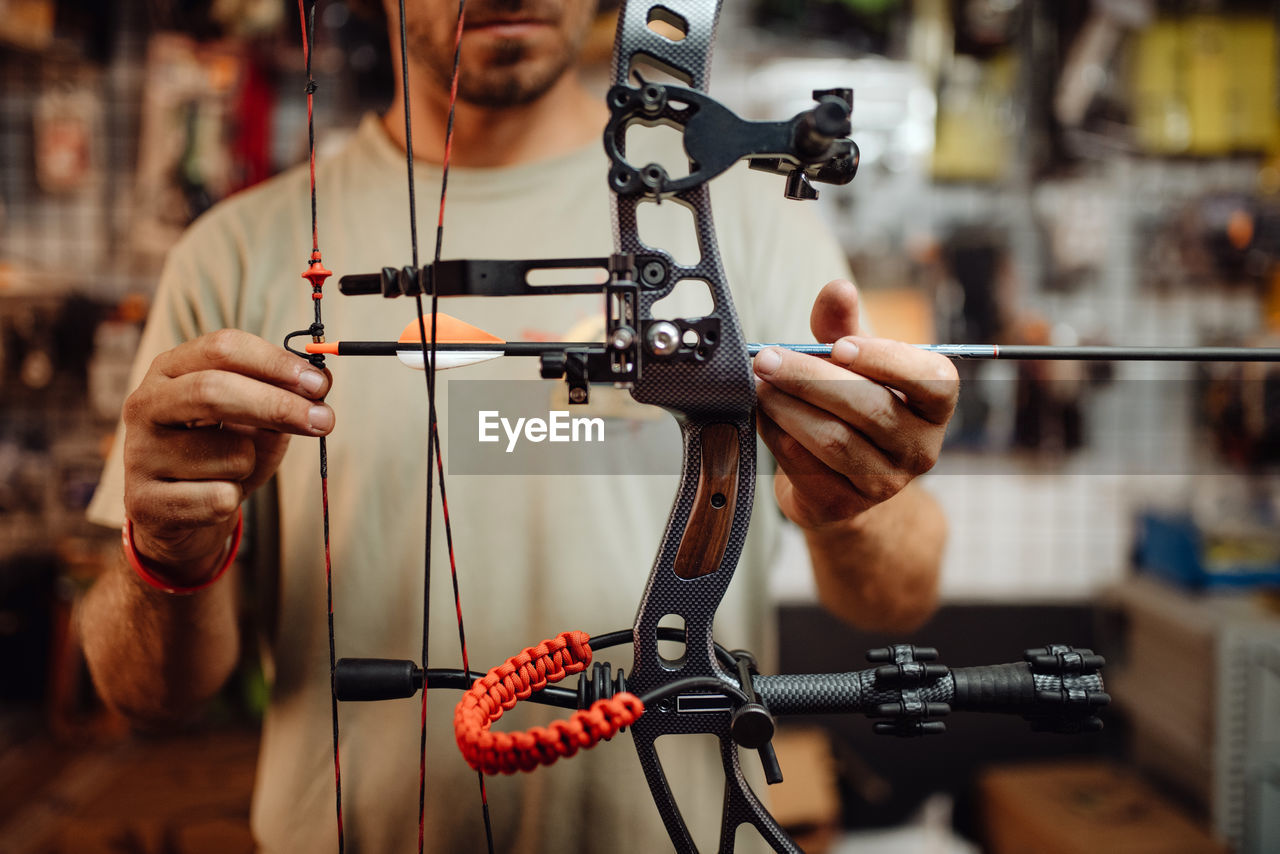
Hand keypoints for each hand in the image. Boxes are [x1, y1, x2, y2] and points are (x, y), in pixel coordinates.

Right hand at [122, 329, 333, 581]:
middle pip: (213, 390)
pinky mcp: (144, 502)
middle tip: (325, 420)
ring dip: (251, 464)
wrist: (180, 514)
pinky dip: (232, 500)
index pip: (222, 347)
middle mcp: (145, 403)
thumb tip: (321, 381)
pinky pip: (219, 499)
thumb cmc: (221, 453)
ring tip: (232, 471)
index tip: (319, 384)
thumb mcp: (256, 419)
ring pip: (229, 454)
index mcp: (171, 369)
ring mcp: (139, 452)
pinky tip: (210, 499)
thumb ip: (285, 397)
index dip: (276, 363)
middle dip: (278, 405)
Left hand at [753, 280, 957, 529]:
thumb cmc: (852, 404)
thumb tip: (838, 289)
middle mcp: (920, 448)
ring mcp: (885, 483)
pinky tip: (762, 414)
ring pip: (833, 440)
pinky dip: (778, 435)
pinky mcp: (843, 506)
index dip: (887, 361)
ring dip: (787, 406)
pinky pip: (806, 466)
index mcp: (935, 404)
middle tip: (766, 358)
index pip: (933, 381)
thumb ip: (844, 326)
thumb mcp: (853, 363)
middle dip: (809, 378)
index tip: (839, 347)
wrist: (839, 479)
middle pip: (869, 408)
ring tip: (759, 384)